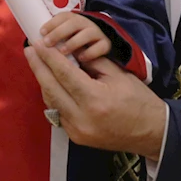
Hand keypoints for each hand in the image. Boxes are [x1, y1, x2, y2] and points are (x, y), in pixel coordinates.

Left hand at [24, 43, 166, 159]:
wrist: (150, 132)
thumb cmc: (138, 100)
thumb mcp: (117, 75)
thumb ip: (92, 62)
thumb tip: (69, 51)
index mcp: (95, 99)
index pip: (64, 74)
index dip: (49, 57)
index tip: (37, 43)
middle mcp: (82, 117)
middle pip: (51, 88)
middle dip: (38, 67)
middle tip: (30, 49)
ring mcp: (77, 130)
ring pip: (51, 101)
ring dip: (43, 81)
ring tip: (38, 63)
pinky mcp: (76, 137)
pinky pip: (59, 112)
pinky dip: (54, 95)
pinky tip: (51, 82)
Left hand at [38, 12, 110, 62]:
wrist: (102, 49)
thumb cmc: (79, 43)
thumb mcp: (67, 37)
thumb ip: (55, 39)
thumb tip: (36, 45)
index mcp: (75, 20)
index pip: (63, 16)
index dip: (52, 23)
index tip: (41, 32)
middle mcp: (87, 25)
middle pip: (73, 22)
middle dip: (58, 32)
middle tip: (47, 43)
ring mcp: (97, 34)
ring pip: (86, 34)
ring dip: (72, 42)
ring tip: (63, 51)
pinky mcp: (106, 45)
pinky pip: (101, 47)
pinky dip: (90, 52)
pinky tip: (81, 59)